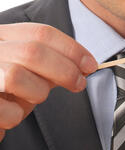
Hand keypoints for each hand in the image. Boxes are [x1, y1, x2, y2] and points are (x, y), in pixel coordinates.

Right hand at [0, 23, 97, 142]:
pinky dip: (14, 116)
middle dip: (64, 70)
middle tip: (78, 84)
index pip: (41, 33)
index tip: (90, 63)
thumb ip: (42, 62)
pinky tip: (7, 115)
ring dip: (35, 94)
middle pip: (33, 51)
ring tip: (28, 100)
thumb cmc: (0, 86)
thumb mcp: (18, 64)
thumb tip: (80, 65)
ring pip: (17, 76)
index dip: (71, 48)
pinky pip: (7, 110)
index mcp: (1, 35)